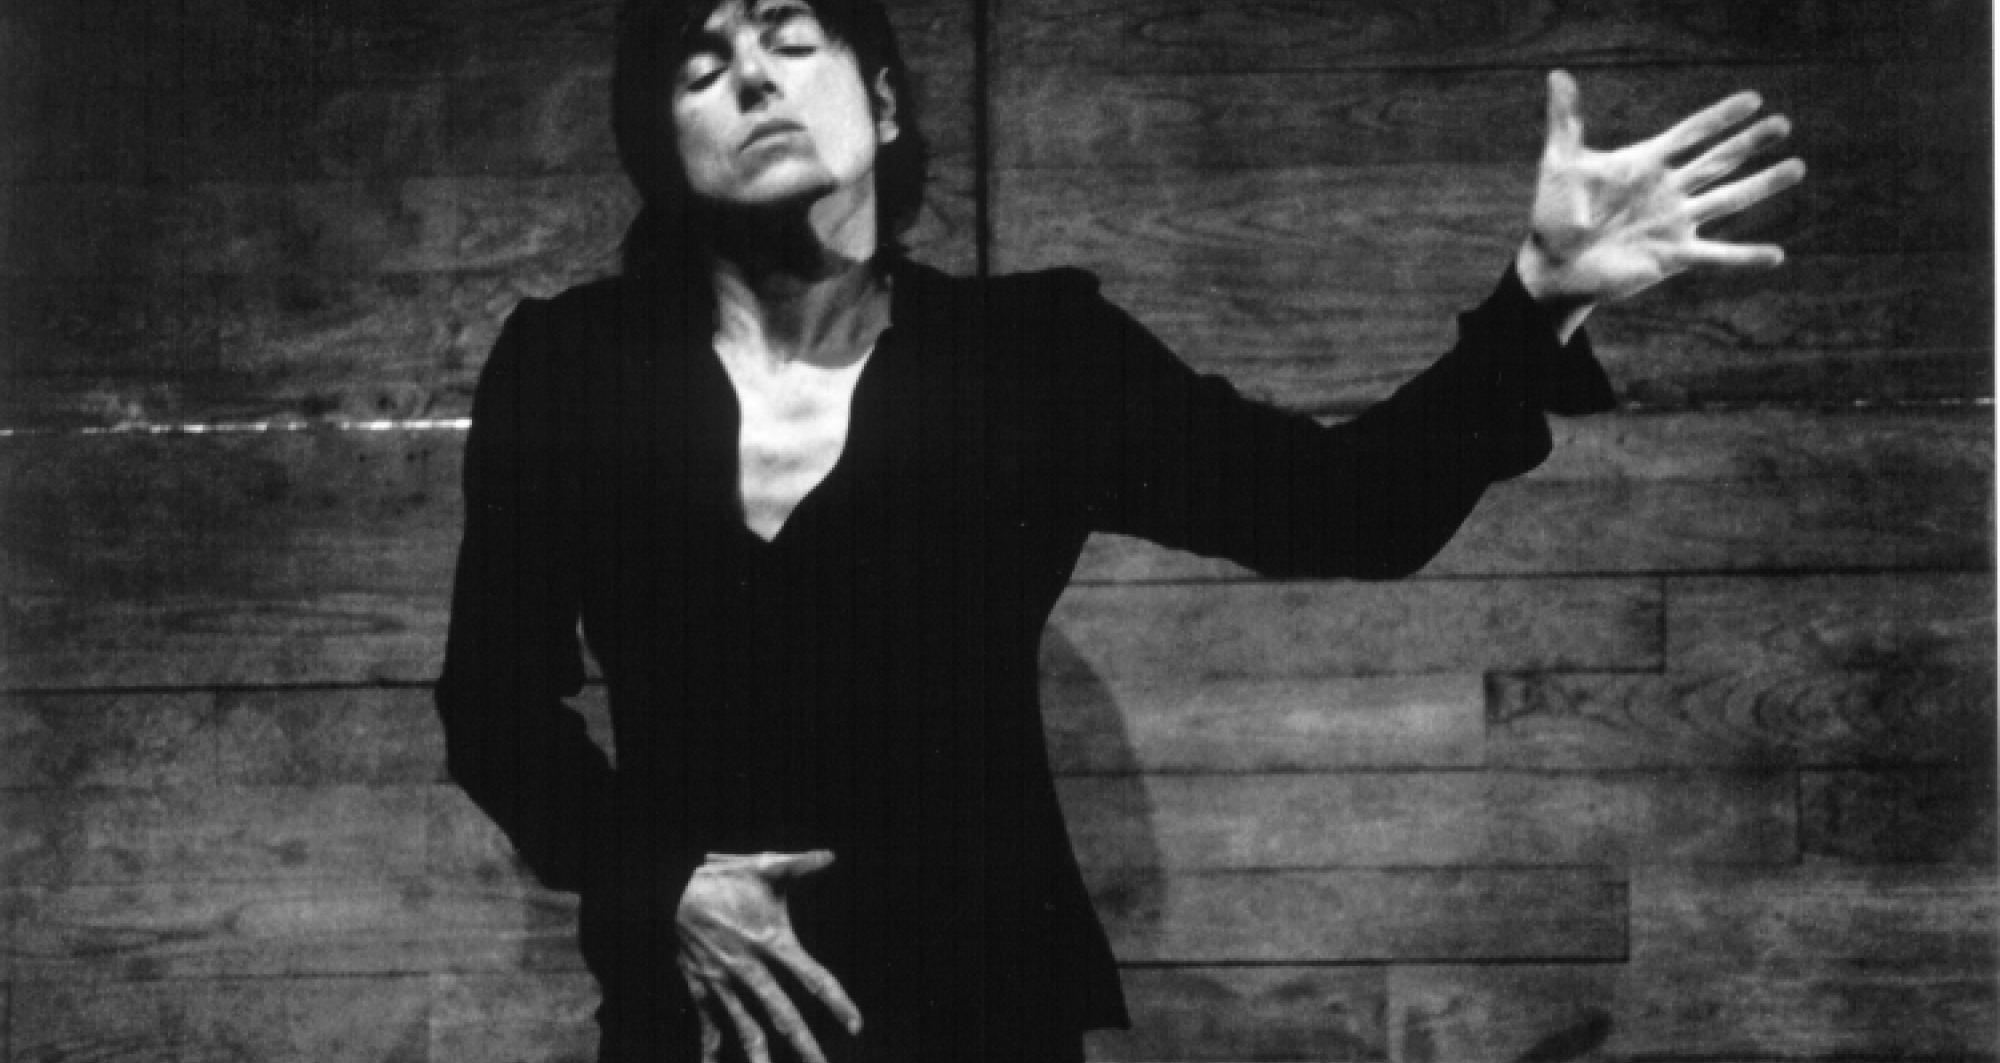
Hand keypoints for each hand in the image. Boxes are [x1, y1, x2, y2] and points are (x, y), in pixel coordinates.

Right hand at [676, 849, 862, 1062]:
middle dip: (805, 1044)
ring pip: (745, 1027)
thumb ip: (799, 864)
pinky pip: (708, 1024)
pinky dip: (710, 1049)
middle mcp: (748, 969)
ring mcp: (722, 982)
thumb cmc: (723, 878)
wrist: (668, 889)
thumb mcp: (764, 867)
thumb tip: (831, 855)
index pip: (813, 978)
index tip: (855, 1026)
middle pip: (783, 1015)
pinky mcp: (700, 987)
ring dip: (759, 1055)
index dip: (837, 1002)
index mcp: (771, 942)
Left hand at [1516, 70, 1806, 335]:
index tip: (1753, 100)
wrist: (1551, 265)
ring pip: (1727, 199)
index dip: (1719, 118)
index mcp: (1646, 163)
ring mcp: (1674, 222)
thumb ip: (1565, 121)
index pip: (1691, 134)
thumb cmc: (1554, 214)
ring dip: (1762, 185)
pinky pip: (1715, 256)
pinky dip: (1744, 257)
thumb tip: (1557, 75)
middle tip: (1783, 124)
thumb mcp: (1560, 164)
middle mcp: (1668, 190)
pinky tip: (1776, 255)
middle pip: (1718, 161)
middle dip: (1749, 143)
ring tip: (1796, 168)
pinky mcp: (1673, 256)